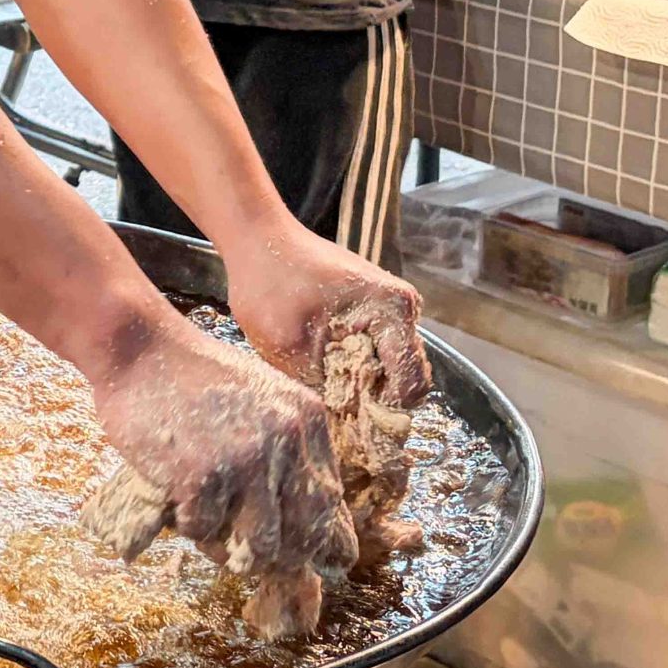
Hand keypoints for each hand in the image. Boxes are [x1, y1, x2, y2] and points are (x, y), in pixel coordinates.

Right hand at [90, 310, 355, 578]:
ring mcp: (245, 458)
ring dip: (228, 547)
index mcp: (307, 420)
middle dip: (275, 557)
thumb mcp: (262, 399)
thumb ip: (288, 448)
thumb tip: (305, 523)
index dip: (323, 544)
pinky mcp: (201, 475)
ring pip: (257, 546)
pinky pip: (203, 531)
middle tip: (245, 555)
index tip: (310, 563)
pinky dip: (188, 524)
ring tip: (205, 524)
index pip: (332, 504)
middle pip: (301, 537)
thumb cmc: (192, 375)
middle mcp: (286, 439)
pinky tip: (177, 496)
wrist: (139, 345)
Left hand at [222, 215, 428, 409]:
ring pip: (388, 367)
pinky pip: (374, 351)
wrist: (255, 236)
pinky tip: (322, 371)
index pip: (412, 384)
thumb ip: (323, 390)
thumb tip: (342, 431)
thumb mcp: (289, 347)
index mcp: (393, 312)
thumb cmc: (269, 282)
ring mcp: (388, 307)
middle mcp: (402, 308)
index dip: (384, 414)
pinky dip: (353, 367)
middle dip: (373, 401)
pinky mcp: (371, 309)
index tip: (351, 425)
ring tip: (324, 390)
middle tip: (334, 412)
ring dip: (362, 385)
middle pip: (404, 378)